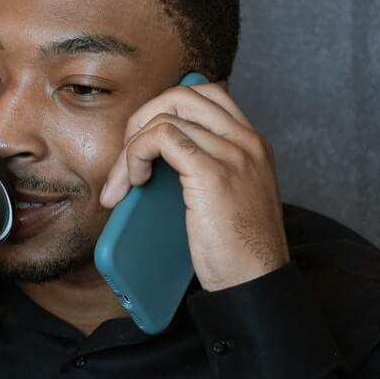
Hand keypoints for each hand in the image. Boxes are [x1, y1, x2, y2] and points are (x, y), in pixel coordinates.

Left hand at [98, 82, 289, 291]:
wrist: (257, 283)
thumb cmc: (237, 251)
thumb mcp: (229, 198)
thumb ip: (206, 169)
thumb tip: (153, 160)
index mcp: (253, 144)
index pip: (206, 95)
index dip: (166, 111)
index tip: (147, 145)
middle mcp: (246, 141)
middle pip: (182, 95)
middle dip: (142, 120)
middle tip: (126, 159)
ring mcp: (232, 154)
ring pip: (165, 117)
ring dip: (130, 147)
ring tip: (122, 182)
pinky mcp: (213, 173)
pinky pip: (160, 138)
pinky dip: (135, 155)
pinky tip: (132, 184)